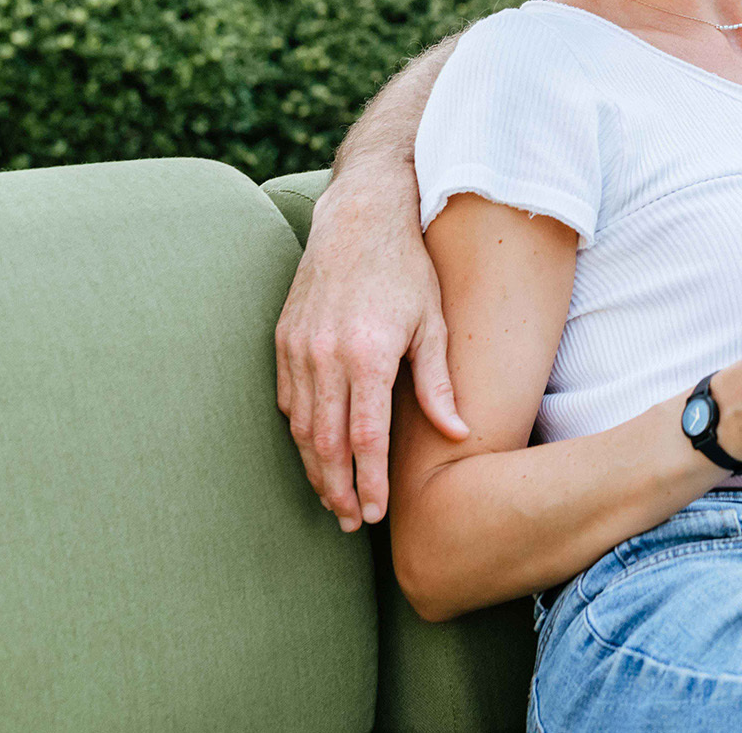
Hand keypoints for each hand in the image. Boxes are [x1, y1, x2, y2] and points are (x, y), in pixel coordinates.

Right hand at [274, 180, 468, 532]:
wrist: (359, 218)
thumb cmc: (407, 270)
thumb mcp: (434, 323)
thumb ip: (440, 382)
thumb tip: (459, 434)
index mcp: (367, 354)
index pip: (364, 438)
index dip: (369, 482)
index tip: (377, 513)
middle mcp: (325, 355)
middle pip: (325, 443)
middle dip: (337, 489)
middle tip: (353, 522)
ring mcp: (298, 348)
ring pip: (300, 427)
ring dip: (315, 468)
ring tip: (334, 498)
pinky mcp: (283, 339)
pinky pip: (287, 400)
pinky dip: (301, 433)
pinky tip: (317, 451)